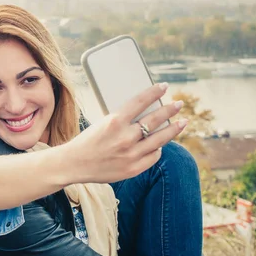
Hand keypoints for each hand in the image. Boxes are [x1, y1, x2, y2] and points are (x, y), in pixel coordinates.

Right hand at [67, 82, 186, 182]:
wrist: (73, 164)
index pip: (141, 102)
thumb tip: (145, 114)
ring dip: (173, 129)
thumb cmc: (86, 141)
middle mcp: (125, 137)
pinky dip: (157, 148)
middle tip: (179, 104)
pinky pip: (153, 156)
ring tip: (182, 123)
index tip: (164, 86)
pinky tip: (160, 144)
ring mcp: (130, 155)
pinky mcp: (133, 169)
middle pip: (155, 120)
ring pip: (160, 139)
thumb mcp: (102, 124)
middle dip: (170, 110)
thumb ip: (122, 120)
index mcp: (114, 121)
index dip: (154, 92)